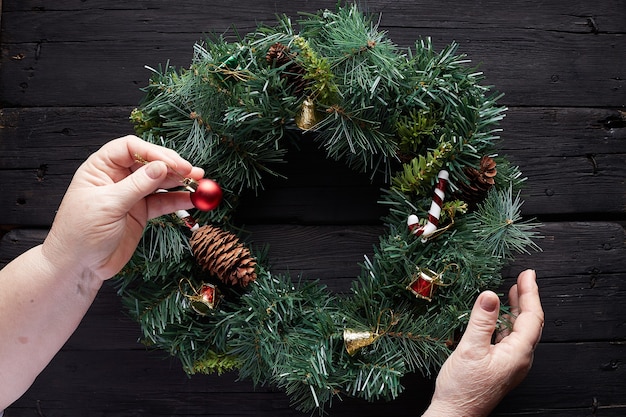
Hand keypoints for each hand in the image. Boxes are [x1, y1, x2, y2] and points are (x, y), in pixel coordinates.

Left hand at [42, 135, 203, 282]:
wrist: (79, 266)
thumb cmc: (80, 233)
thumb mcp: (108, 205)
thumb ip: (137, 185)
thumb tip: (160, 167)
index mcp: (101, 168)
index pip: (130, 147)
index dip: (153, 152)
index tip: (173, 163)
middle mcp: (117, 177)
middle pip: (149, 162)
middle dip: (172, 166)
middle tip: (192, 172)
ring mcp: (131, 195)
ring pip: (160, 182)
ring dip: (180, 182)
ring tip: (199, 182)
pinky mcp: (141, 212)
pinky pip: (163, 202)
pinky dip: (179, 200)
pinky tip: (193, 200)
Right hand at [422, 269, 543, 416]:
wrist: (455, 413)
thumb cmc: (463, 387)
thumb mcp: (470, 349)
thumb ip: (481, 321)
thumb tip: (490, 295)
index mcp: (518, 353)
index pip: (532, 316)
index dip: (530, 292)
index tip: (527, 274)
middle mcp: (519, 358)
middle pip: (530, 322)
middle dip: (527, 298)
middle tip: (524, 277)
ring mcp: (511, 363)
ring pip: (519, 330)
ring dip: (517, 309)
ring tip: (513, 291)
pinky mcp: (501, 366)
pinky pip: (510, 338)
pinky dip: (506, 322)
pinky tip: (497, 316)